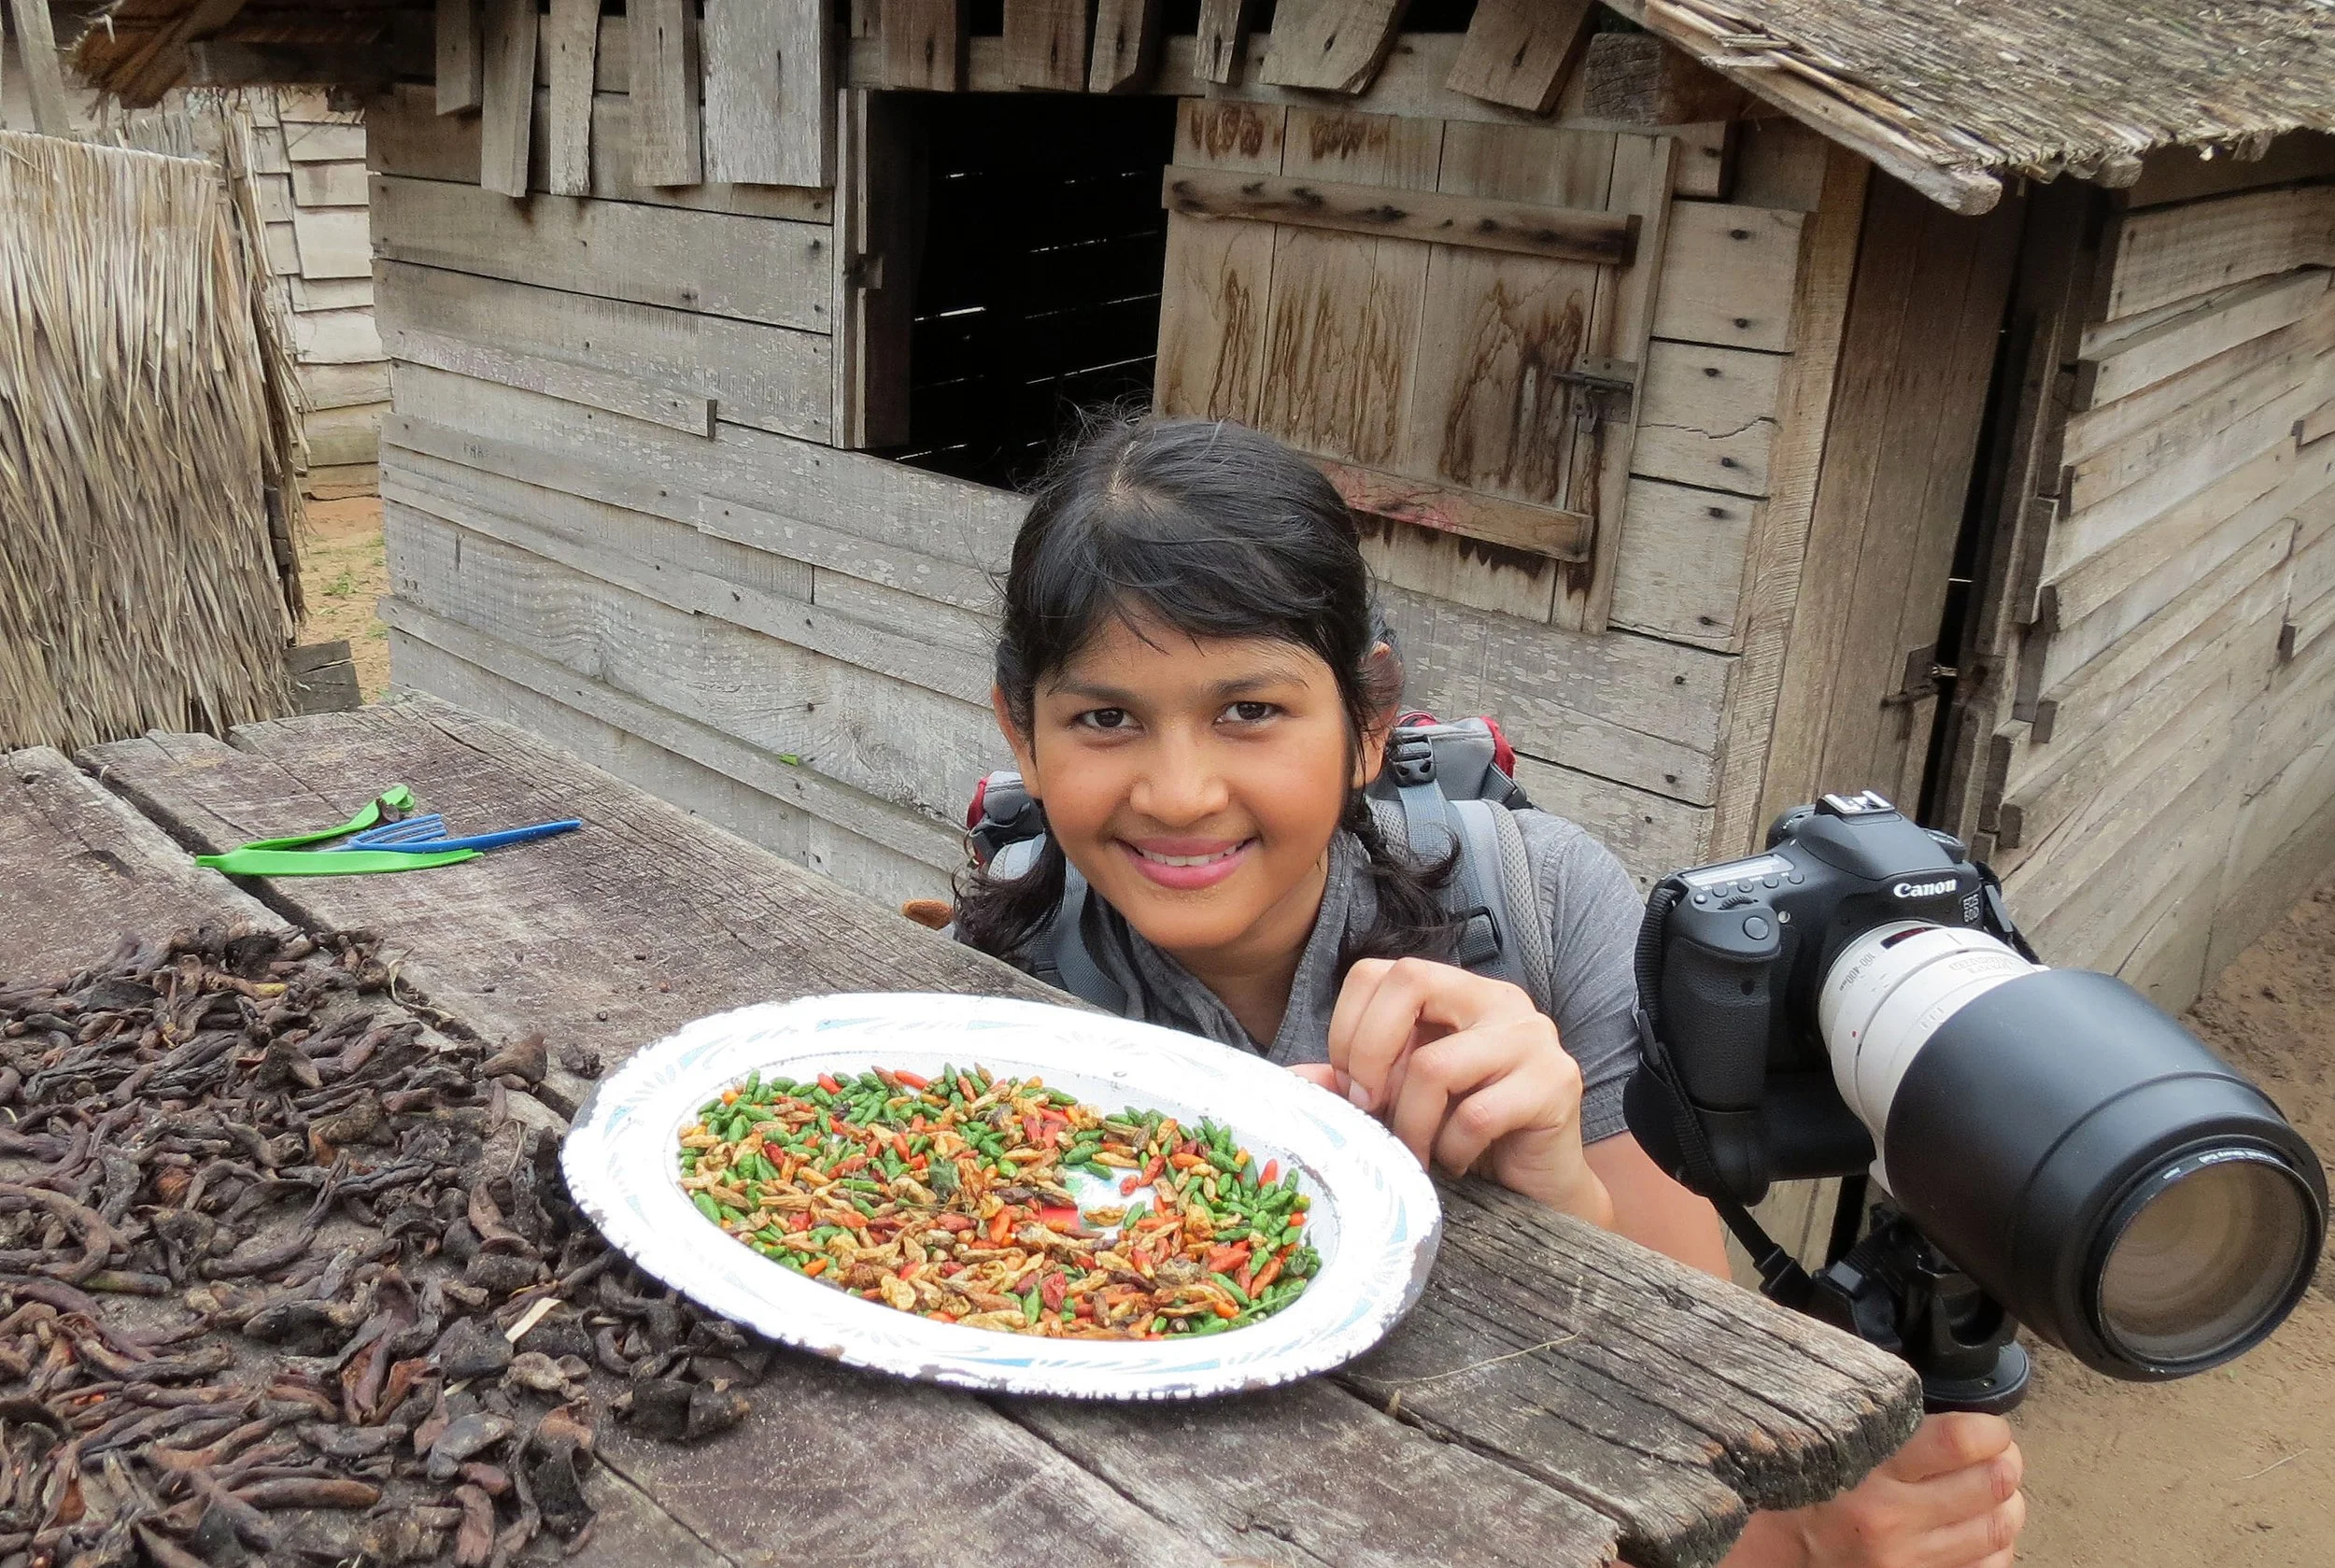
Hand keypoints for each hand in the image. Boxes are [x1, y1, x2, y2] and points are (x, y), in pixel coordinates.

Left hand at [1290, 957, 1610, 1223]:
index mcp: (1457, 994)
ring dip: (1409, 1124)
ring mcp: (1533, 1036)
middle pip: (1411, 980)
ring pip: (1435, 1065)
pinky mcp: (1557, 1082)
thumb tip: (1293, 1079)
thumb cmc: (1467, 1138)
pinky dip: (1452, 1150)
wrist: (1541, 1187)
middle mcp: (1498, 1000)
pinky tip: (1458, 1163)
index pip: (1382, 971)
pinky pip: (1476, 1115)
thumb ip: (1352, 1082)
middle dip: (1369, 1052)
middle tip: (1371, 1108)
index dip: (1350, 1026)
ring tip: (1417, 1154)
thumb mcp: (1400, 1102)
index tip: (1351, 1085)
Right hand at [1733, 1414, 2024, 1567]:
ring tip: (1995, 1489)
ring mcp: (1908, 1562)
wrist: (1767, 1554)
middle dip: (2005, 1462)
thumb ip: (1875, 1420)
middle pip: (1991, 1484)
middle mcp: (1892, 1520)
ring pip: (1999, 1528)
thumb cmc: (1793, 1488)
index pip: (1962, 1441)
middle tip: (1998, 1454)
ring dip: (2008, 1503)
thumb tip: (1934, 1406)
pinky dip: (1996, 1546)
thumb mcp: (1823, 1438)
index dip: (1989, 1430)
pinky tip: (1981, 1530)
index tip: (1986, 1428)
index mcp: (1865, 1468)